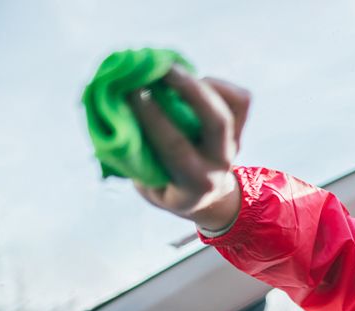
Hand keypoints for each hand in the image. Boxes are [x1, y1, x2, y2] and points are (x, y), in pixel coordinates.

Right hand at [128, 66, 249, 229]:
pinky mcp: (241, 129)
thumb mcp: (147, 182)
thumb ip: (134, 153)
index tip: (130, 91)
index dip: (152, 117)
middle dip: (188, 90)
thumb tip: (113, 108)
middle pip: (216, 122)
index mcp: (194, 184)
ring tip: (170, 67)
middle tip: (160, 68)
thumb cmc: (163, 184)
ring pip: (232, 107)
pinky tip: (193, 80)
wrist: (205, 198)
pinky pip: (239, 99)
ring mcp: (234, 145)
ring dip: (200, 83)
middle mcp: (220, 164)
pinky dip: (216, 83)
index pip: (175, 147)